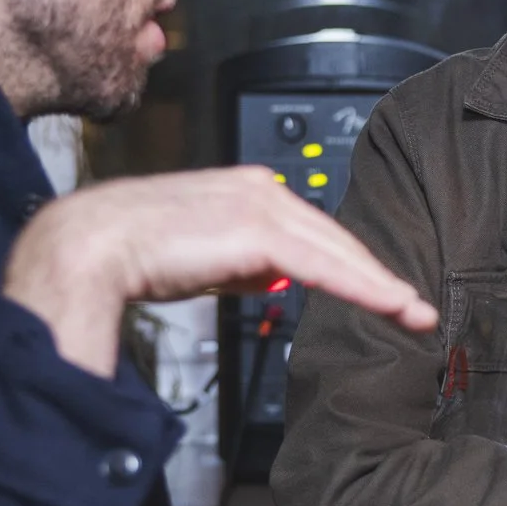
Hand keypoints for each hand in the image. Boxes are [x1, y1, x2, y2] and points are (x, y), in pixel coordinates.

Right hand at [5, 167, 437, 375]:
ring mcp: (260, 207)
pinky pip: (323, 266)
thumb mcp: (200, 257)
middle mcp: (259, 190)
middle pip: (336, 238)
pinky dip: (363, 288)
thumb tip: (275, 279)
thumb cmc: (131, 255)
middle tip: (417, 308)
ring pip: (338, 252)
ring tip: (416, 314)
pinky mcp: (258, 232)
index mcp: (246, 191)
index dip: (352, 264)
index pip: (314, 231)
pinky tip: (392, 305)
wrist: (90, 246)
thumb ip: (242, 264)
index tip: (382, 292)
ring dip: (381, 286)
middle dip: (378, 275)